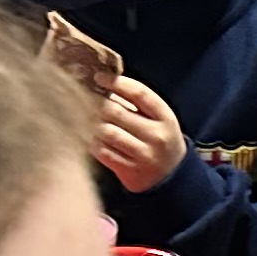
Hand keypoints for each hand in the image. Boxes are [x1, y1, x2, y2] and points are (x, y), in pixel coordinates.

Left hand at [90, 79, 186, 194]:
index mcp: (165, 117)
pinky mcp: (130, 170)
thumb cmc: (159, 140)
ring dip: (92, 123)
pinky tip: (90, 137)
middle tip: (85, 99)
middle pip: (116, 112)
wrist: (171, 177)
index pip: (139, 93)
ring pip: (107, 132)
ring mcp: (143, 155)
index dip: (117, 82)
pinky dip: (92, 142)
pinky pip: (103, 152)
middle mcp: (156, 135)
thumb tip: (105, 86)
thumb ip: (138, 103)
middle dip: (97, 103)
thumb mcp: (160, 119)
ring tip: (85, 118)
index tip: (99, 77)